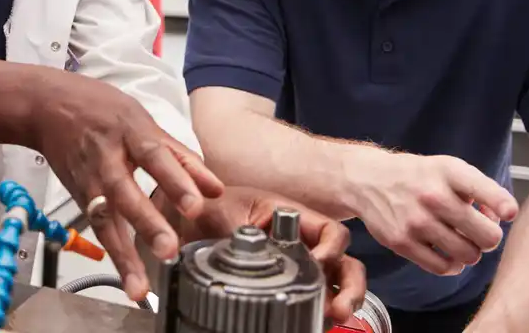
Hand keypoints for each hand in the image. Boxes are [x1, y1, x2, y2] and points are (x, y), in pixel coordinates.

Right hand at [33, 74, 224, 301]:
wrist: (47, 108)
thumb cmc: (100, 110)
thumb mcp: (142, 120)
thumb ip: (180, 156)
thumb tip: (215, 188)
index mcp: (129, 133)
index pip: (155, 157)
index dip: (175, 181)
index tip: (195, 206)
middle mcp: (106, 159)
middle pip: (126, 193)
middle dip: (147, 224)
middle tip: (168, 250)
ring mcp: (89, 181)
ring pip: (105, 221)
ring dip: (124, 255)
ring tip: (140, 287)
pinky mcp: (79, 199)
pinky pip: (98, 229)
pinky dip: (114, 256)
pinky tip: (129, 281)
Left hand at [153, 186, 366, 323]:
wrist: (179, 220)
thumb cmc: (204, 208)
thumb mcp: (223, 213)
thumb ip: (241, 231)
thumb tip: (252, 251)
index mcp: (291, 217)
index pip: (330, 232)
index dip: (331, 248)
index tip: (318, 264)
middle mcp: (300, 243)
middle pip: (343, 263)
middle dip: (349, 285)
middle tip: (339, 306)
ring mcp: (294, 267)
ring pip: (332, 285)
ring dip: (340, 302)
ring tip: (333, 317)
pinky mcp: (281, 287)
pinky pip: (307, 301)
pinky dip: (316, 313)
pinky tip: (314, 323)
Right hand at [348, 151, 519, 275]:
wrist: (367, 179)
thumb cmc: (417, 176)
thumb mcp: (448, 168)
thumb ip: (478, 191)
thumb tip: (499, 220)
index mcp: (449, 172)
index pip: (488, 193)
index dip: (505, 207)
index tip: (508, 213)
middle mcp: (433, 196)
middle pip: (488, 237)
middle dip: (489, 237)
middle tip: (479, 231)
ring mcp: (416, 221)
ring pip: (469, 255)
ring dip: (470, 251)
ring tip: (460, 240)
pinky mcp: (402, 242)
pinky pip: (444, 267)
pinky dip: (452, 264)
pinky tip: (447, 252)